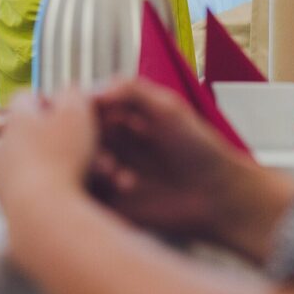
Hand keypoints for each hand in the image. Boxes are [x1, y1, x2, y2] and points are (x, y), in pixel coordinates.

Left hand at [0, 89, 97, 215]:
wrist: (43, 216)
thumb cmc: (61, 160)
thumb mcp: (76, 113)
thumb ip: (73, 93)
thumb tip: (69, 90)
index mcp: (16, 120)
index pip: (28, 98)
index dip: (52, 102)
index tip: (73, 113)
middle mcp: (2, 146)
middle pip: (34, 134)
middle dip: (62, 140)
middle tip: (87, 148)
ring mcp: (2, 178)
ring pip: (38, 164)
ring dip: (63, 166)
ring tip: (94, 176)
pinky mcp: (8, 205)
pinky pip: (35, 191)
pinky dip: (55, 190)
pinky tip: (77, 195)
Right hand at [90, 78, 260, 244]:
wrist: (218, 194)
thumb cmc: (198, 147)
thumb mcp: (167, 108)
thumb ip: (131, 90)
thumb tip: (92, 92)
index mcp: (119, 117)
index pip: (84, 109)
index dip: (79, 111)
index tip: (82, 115)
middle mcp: (110, 144)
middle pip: (76, 139)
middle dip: (82, 142)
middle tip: (100, 146)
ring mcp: (109, 174)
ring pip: (79, 166)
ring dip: (92, 165)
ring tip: (114, 170)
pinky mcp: (112, 203)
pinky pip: (89, 195)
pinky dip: (97, 190)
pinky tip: (125, 187)